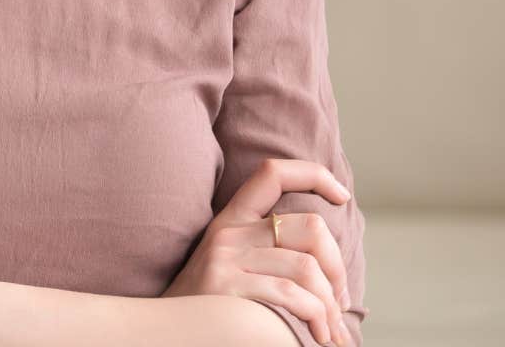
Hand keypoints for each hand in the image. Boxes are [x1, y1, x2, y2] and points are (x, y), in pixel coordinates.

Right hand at [165, 158, 353, 345]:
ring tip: (331, 331)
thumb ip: (264, 252)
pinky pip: (290, 295)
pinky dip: (316, 317)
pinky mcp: (224, 287)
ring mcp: (225, 258)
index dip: (314, 175)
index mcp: (230, 220)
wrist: (162, 333)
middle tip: (340, 300)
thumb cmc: (207, 307)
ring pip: (306, 268)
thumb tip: (326, 264)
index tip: (342, 196)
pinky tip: (317, 335)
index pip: (273, 174)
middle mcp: (228, 232)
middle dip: (338, 266)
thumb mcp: (228, 267)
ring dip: (330, 305)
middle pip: (309, 227)